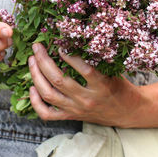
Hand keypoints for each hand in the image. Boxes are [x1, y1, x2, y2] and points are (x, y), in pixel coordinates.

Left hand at [28, 43, 145, 126]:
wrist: (126, 112)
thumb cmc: (119, 86)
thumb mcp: (113, 71)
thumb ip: (96, 59)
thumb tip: (74, 40)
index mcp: (102, 86)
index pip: (84, 70)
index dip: (70, 56)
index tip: (60, 44)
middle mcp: (87, 99)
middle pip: (59, 80)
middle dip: (43, 61)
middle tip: (37, 47)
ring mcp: (76, 109)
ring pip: (49, 94)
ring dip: (36, 76)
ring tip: (32, 61)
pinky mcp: (70, 116)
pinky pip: (47, 113)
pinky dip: (36, 102)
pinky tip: (32, 88)